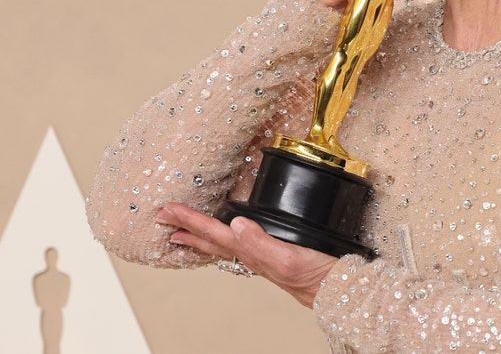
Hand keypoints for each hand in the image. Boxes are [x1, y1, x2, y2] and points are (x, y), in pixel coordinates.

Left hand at [157, 203, 338, 307]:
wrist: (337, 290)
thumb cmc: (317, 277)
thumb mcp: (289, 258)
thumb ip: (261, 243)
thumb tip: (236, 224)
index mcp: (252, 253)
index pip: (215, 233)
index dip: (191, 220)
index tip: (169, 209)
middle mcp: (252, 256)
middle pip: (211, 240)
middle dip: (186, 228)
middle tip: (163, 217)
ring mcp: (261, 258)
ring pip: (221, 245)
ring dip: (200, 236)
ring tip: (181, 231)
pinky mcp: (272, 256)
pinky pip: (238, 247)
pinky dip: (223, 239)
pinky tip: (226, 236)